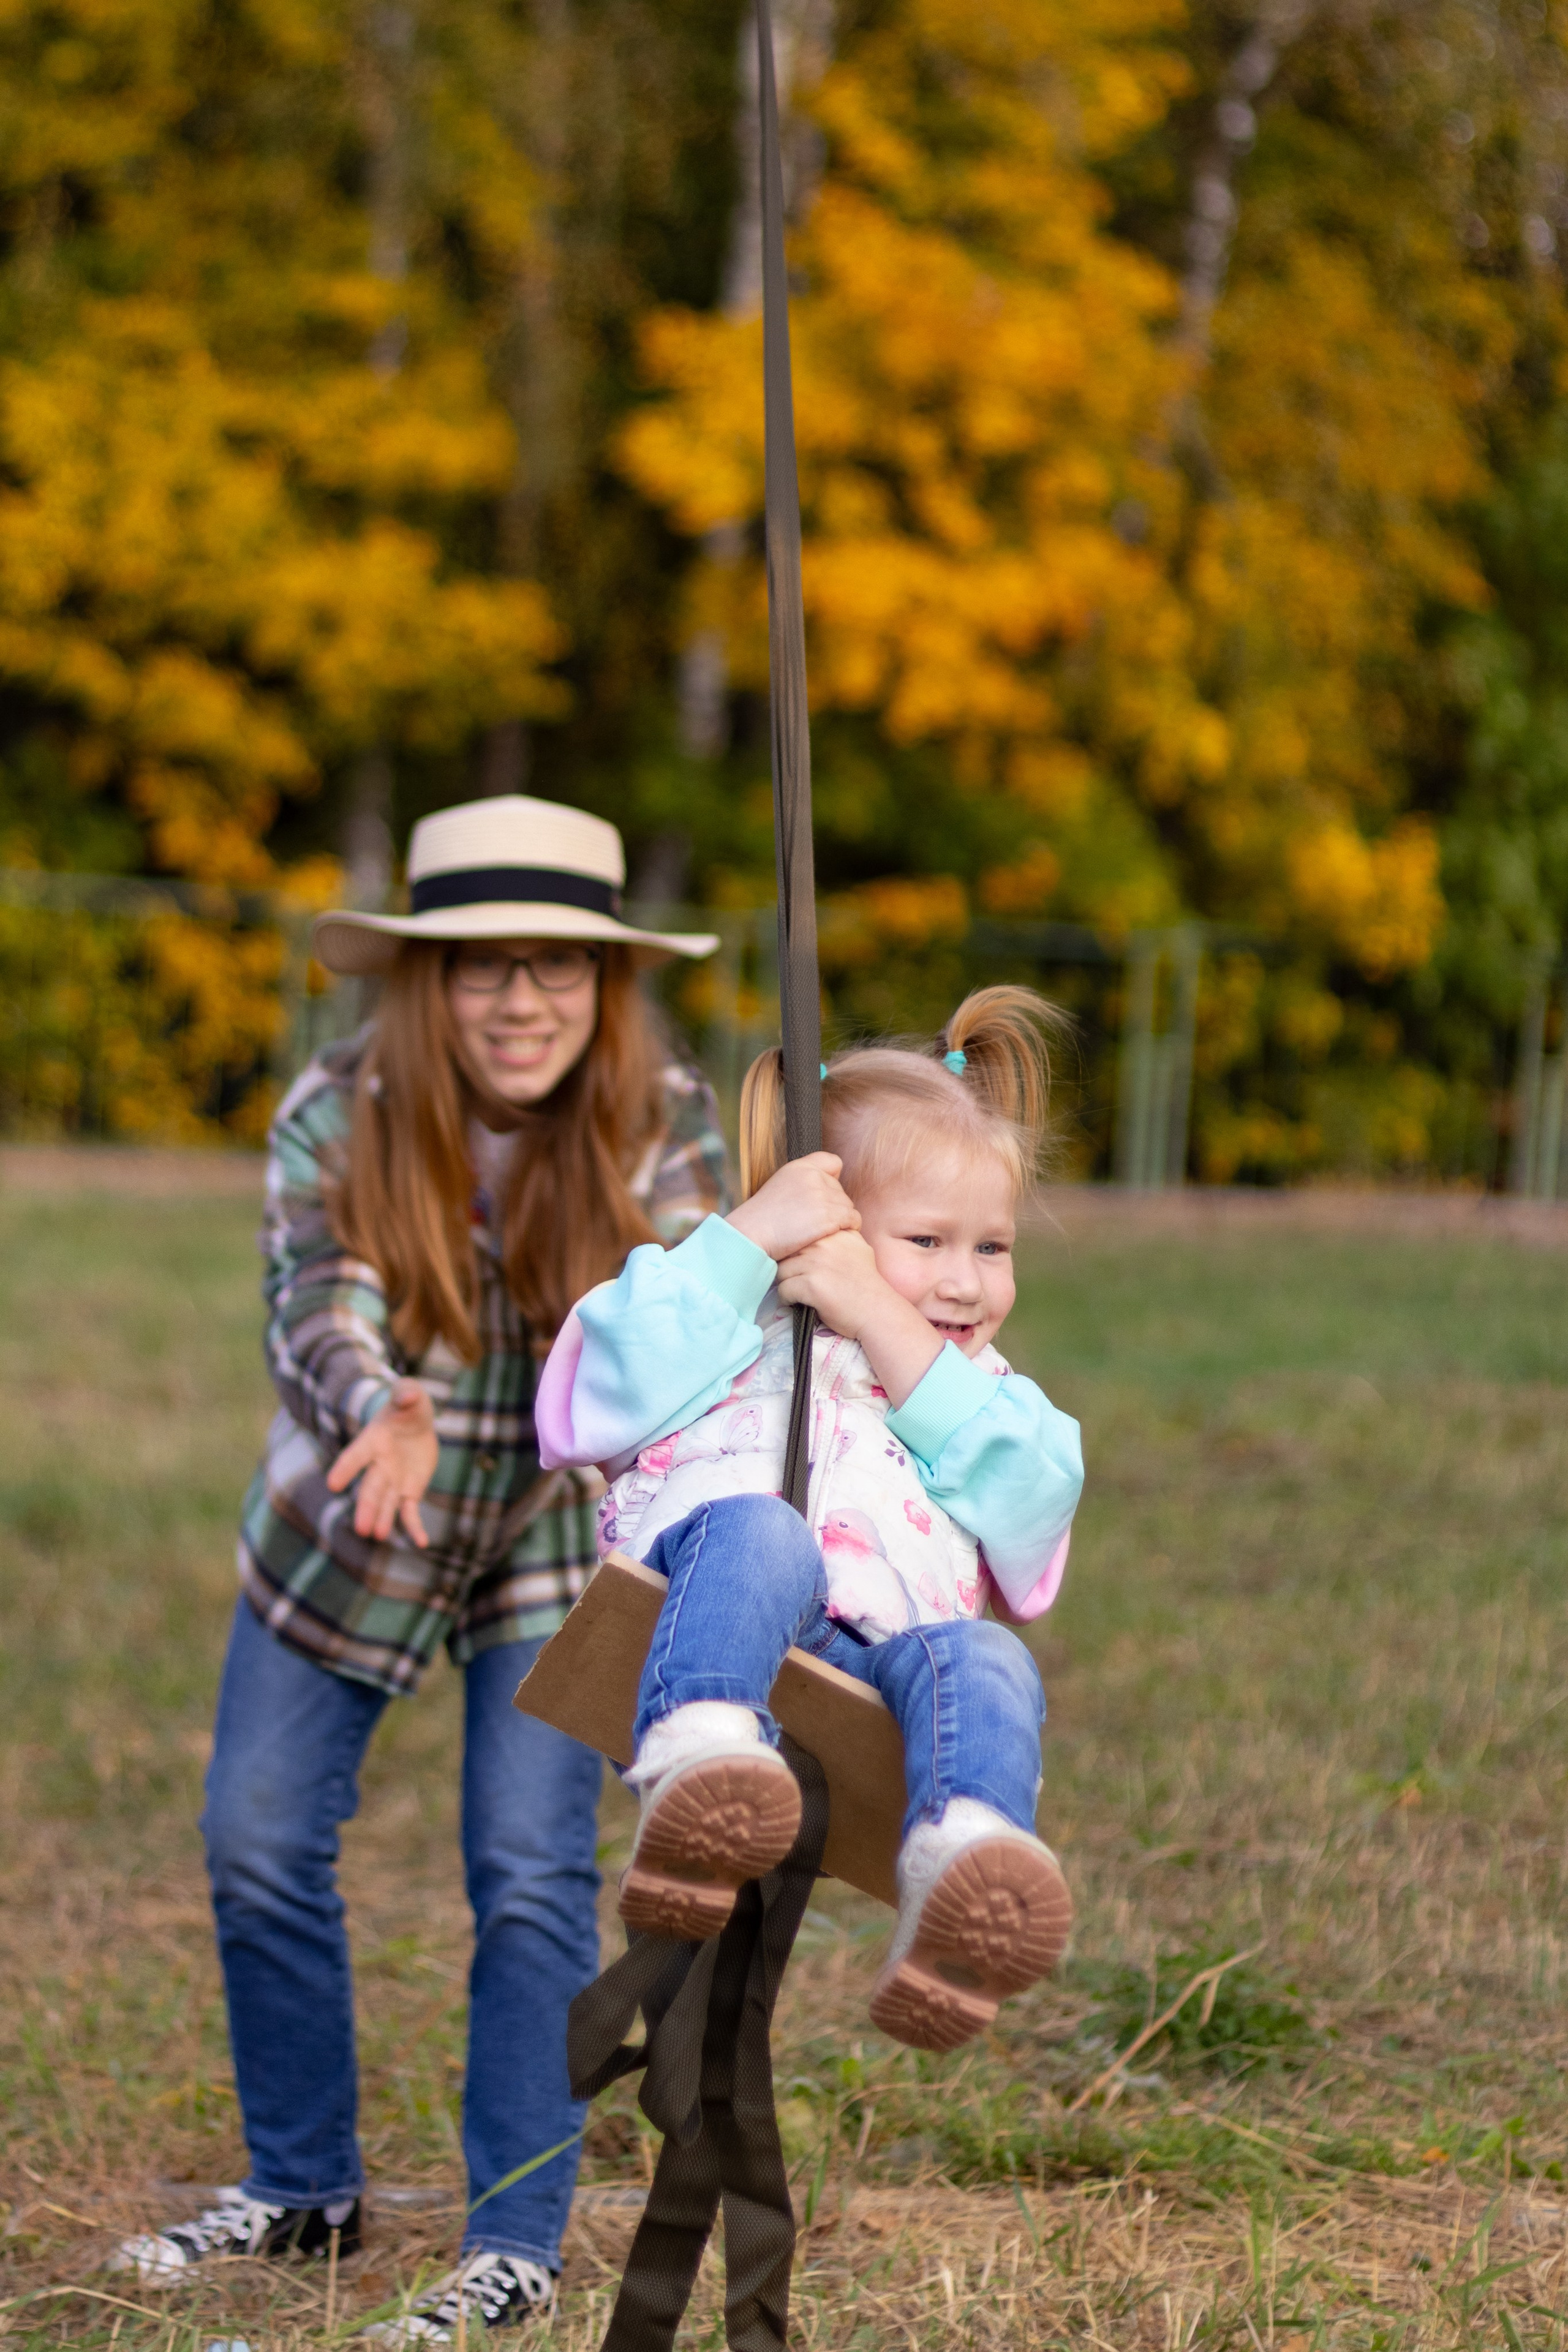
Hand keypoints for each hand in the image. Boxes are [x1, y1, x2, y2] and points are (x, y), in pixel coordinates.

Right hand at [325, 1377, 438, 1546]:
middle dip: (367, 1507)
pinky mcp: (409, 1491)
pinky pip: (410, 1512)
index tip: (333, 1483)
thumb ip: (406, 1393)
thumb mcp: (409, 1394)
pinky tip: (422, 1542)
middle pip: (371, 1488)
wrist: (416, 1422)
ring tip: (378, 1536)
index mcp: (373, 1441)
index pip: (356, 1456)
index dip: (345, 1468)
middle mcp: (379, 1465)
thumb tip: (408, 1395)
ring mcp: (394, 1480)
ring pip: (386, 1504)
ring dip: (383, 1520)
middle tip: (362, 1528)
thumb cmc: (407, 1406)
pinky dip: (414, 1527)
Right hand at [727, 1152, 859, 1261]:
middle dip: (834, 1206)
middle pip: (841, 1190)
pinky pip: (853, 1220)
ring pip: (848, 1206)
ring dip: (841, 1219)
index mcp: (799, 1167)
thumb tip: (825, 1187)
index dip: (833, 1179)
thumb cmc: (762, 1219)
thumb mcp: (779, 1187)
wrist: (751, 1234)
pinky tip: (833, 1236)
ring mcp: (822, 1195)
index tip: (823, 1196)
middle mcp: (813, 1177)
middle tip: (816, 1222)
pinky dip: (848, 1228)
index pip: (834, 1162)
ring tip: (823, 1231)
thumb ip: (802, 1183)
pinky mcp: (829, 1216)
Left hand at [778, 1228, 943, 1406]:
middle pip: (788, 1251)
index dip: (797, 1250)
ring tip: (797, 1292)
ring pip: (782, 1270)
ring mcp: (816, 1263)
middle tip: (796, 1279)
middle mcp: (824, 1244)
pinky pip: (783, 1289)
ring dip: (787, 1283)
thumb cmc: (867, 1285)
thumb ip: (841, 1237)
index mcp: (835, 1233)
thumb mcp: (859, 1250)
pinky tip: (797, 1303)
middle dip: (789, 1266)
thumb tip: (820, 1230)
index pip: (801, 1234)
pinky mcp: (810, 1284)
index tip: (802, 1263)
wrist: (877, 1311)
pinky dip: (787, 1299)